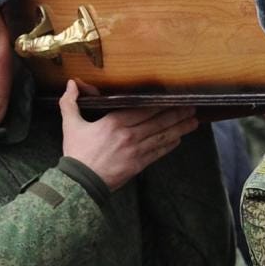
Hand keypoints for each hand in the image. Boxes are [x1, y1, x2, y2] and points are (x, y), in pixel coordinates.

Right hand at [60, 80, 200, 189]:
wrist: (80, 182)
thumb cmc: (76, 152)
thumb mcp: (70, 124)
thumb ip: (71, 102)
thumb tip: (71, 83)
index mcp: (114, 123)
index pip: (144, 109)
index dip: (161, 103)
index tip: (174, 98)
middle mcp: (129, 135)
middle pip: (158, 121)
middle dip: (177, 113)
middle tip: (192, 106)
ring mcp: (136, 150)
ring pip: (162, 136)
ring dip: (180, 128)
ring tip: (193, 121)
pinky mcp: (139, 164)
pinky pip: (158, 152)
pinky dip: (170, 145)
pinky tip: (179, 139)